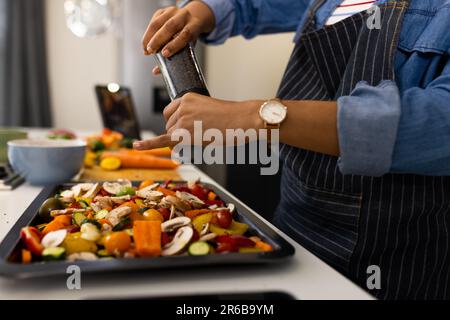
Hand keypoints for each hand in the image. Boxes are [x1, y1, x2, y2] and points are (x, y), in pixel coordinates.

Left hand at [134, 93, 262, 149]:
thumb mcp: (208, 109)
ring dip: (182, 142)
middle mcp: (180, 108)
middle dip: (180, 134)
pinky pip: (162, 141)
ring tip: (203, 138)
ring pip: (171, 137)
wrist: (241, 119)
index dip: (176, 123)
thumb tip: (186, 132)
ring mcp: (181, 120)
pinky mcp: (184, 134)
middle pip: (170, 126)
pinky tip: (136, 147)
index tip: (185, 128)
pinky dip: (148, 145)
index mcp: (186, 98)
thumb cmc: (231, 117)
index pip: (170, 113)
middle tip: (200, 135)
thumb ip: (193, 116)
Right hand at [142, 1, 214, 57]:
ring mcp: (173, 11)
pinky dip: (148, 32)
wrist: (193, 18)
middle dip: (158, 40)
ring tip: (146, 48)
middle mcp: (185, 16)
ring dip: (149, 36)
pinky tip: (146, 41)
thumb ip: (175, 58)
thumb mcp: (188, 47)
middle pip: (170, 27)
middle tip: (150, 51)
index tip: (164, 54)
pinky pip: (153, 20)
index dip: (174, 45)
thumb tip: (156, 72)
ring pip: (158, 22)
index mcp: (194, 26)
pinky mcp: (164, 10)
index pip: (184, 35)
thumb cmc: (189, 36)